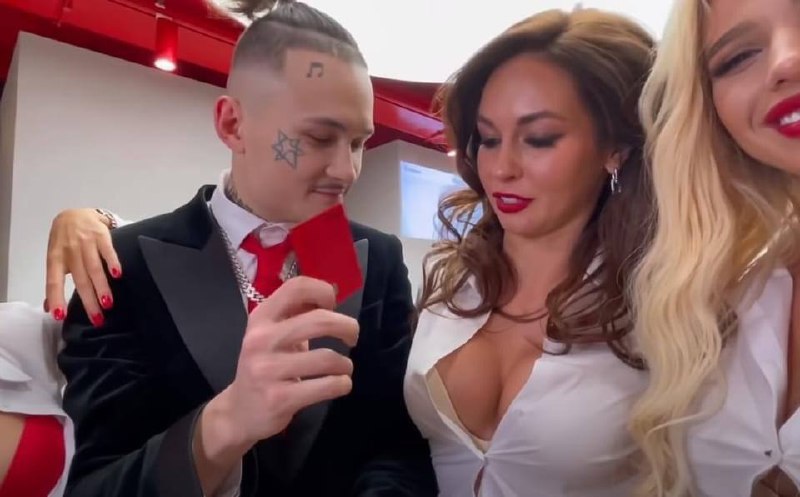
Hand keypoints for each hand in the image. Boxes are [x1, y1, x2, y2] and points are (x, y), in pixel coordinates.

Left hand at [45, 208, 120, 324]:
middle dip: (88, 300)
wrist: (76, 214)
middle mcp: (69, 250)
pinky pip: (107, 250)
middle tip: (97, 318)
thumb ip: (55, 282)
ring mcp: (85, 241)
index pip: (53, 280)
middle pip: (79, 279)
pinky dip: (112, 262)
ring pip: (94, 268)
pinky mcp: (101, 234)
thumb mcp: (56, 259)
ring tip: (108, 303)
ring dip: (101, 286)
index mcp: (55, 258)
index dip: (55, 297)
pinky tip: (118, 275)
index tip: (60, 315)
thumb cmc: (65, 241)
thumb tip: (49, 309)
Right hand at [193, 277, 357, 493]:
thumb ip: (297, 313)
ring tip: (343, 368)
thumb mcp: (273, 335)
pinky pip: (326, 386)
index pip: (296, 287)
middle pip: (319, 320)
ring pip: (327, 359)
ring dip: (345, 364)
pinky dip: (342, 384)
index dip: (323, 291)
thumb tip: (332, 291)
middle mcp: (261, 340)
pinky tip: (340, 384)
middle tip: (352, 337)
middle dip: (347, 327)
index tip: (333, 306)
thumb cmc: (265, 366)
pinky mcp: (279, 399)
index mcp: (261, 318)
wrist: (238, 412)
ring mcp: (268, 370)